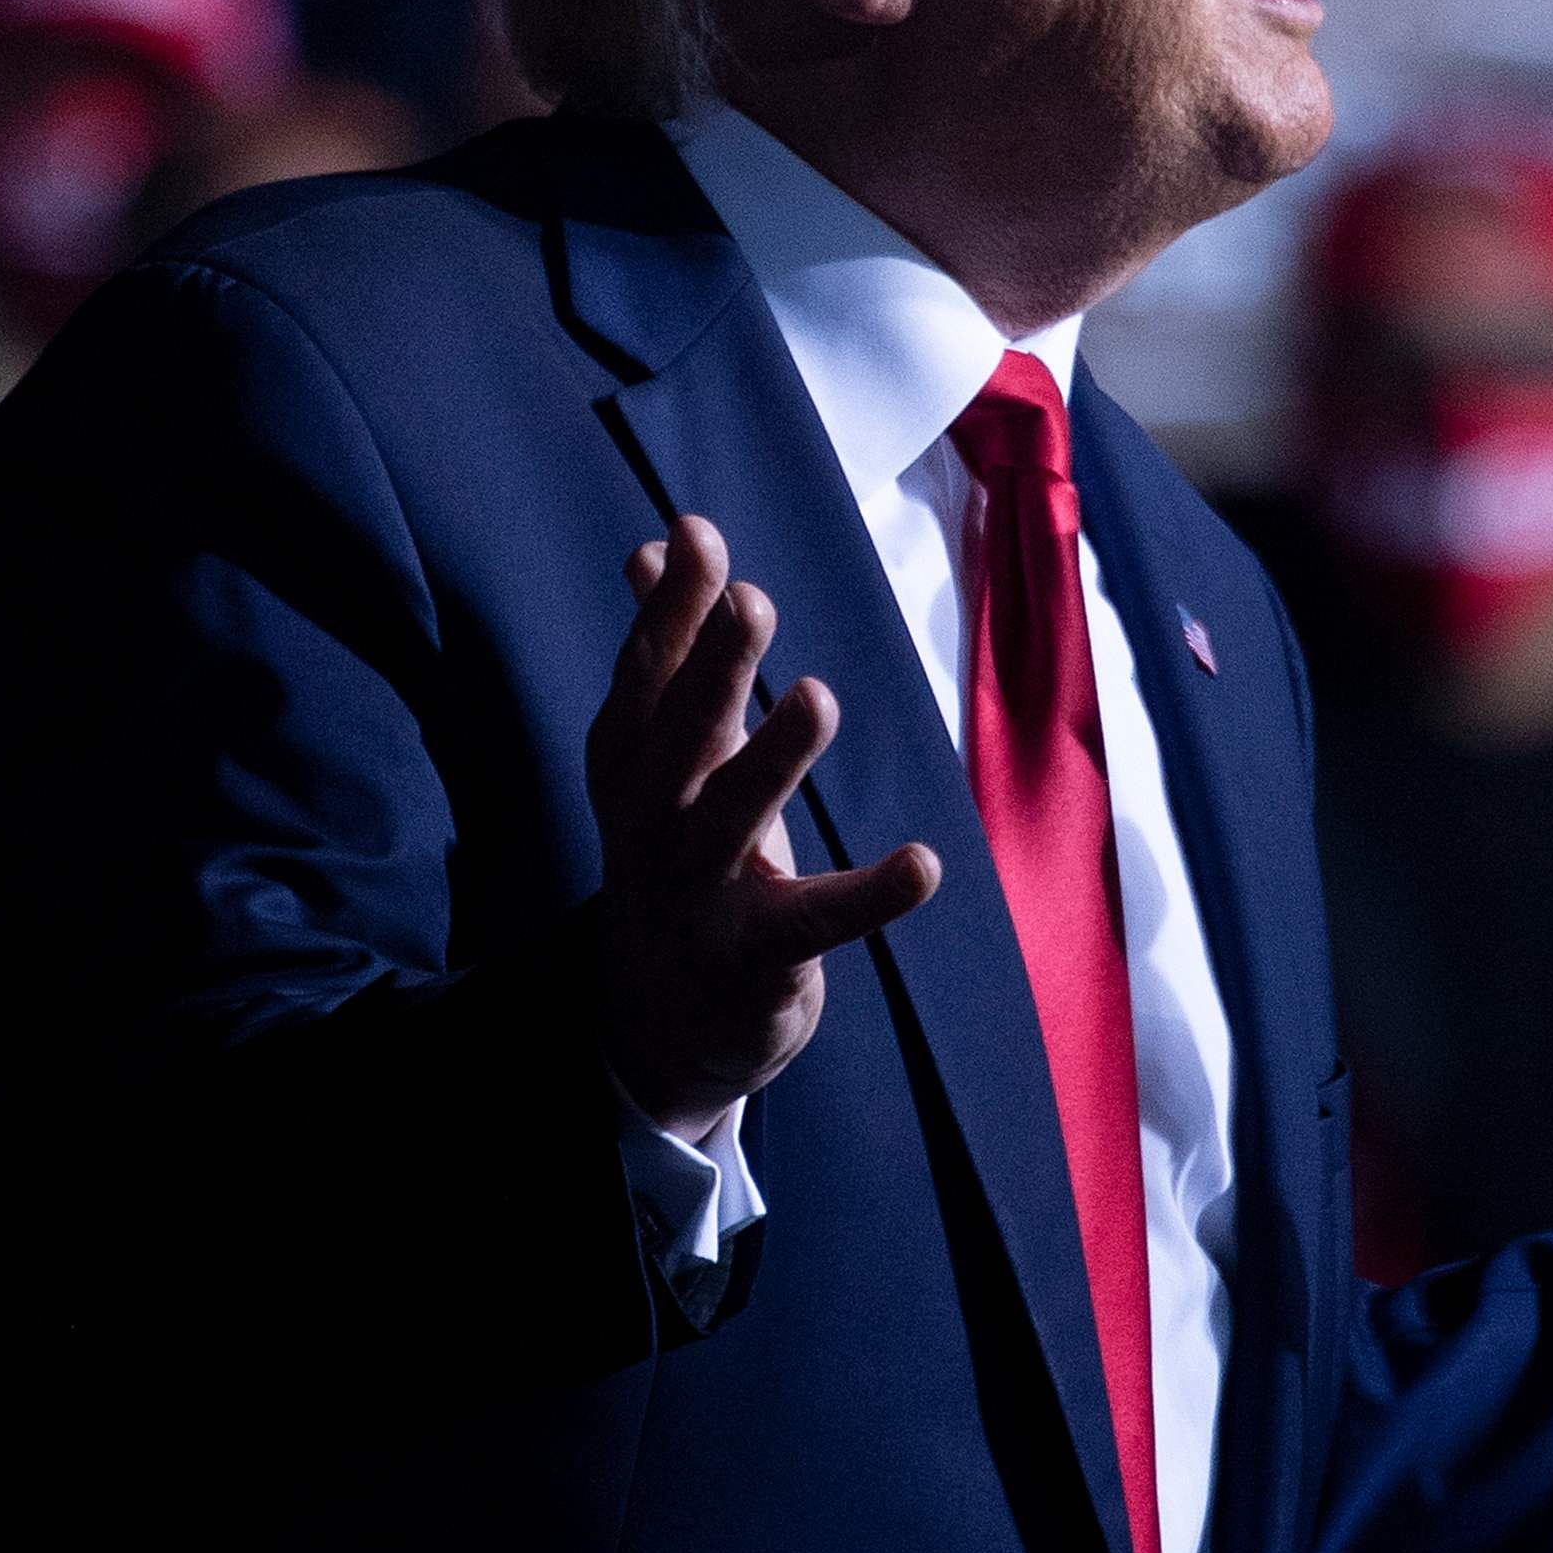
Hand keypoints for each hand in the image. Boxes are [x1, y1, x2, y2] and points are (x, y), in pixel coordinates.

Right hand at [591, 517, 941, 1140]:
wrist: (664, 1019)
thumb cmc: (679, 853)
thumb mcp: (664, 755)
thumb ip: (665, 651)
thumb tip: (647, 545)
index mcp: (629, 765)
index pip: (644, 674)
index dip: (669, 608)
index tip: (696, 533)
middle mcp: (650, 823)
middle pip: (680, 736)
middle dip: (713, 669)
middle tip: (753, 600)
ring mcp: (697, 894)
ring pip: (731, 819)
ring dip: (773, 760)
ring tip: (818, 697)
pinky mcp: (755, 958)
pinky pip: (815, 921)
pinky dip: (869, 896)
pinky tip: (922, 864)